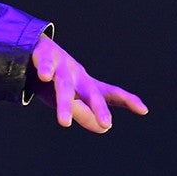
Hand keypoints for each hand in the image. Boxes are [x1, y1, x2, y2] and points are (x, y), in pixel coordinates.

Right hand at [31, 33, 148, 131]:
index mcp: (85, 84)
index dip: (127, 100)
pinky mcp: (43, 55)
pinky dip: (46, 69)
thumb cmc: (54, 78)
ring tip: (64, 122)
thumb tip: (104, 128)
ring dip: (65, 103)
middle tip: (107, 123)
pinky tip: (46, 77)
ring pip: (63, 85)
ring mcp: (60, 64)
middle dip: (98, 107)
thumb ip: (84, 113)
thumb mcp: (70, 97)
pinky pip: (44, 63)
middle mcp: (77, 74)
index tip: (143, 110)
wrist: (32, 47)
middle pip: (89, 92)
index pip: (110, 93)